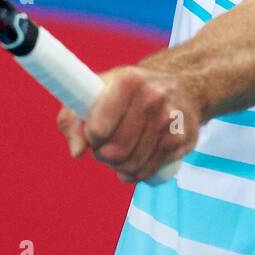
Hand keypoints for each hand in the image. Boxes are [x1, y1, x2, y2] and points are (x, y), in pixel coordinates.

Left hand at [57, 65, 200, 183]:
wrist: (179, 88)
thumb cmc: (128, 93)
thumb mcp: (97, 92)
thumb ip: (73, 119)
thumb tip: (76, 151)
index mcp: (128, 81)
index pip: (98, 128)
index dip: (91, 136)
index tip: (94, 131)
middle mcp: (153, 98)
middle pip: (116, 151)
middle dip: (104, 154)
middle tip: (105, 145)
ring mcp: (169, 121)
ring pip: (132, 165)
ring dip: (119, 165)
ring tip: (121, 151)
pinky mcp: (181, 140)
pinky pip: (148, 172)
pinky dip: (136, 173)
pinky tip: (135, 160)